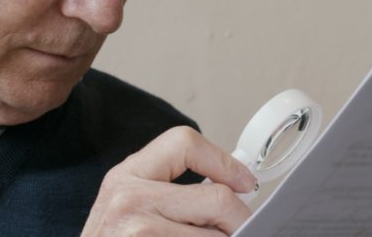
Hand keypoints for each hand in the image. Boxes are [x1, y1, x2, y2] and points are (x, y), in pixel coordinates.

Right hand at [81, 126, 257, 235]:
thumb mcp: (128, 205)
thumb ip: (168, 189)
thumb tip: (232, 187)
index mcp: (128, 174)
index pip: (185, 143)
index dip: (223, 161)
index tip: (244, 181)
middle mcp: (129, 198)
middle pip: (217, 198)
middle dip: (237, 220)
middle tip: (239, 230)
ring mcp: (138, 230)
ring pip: (217, 236)